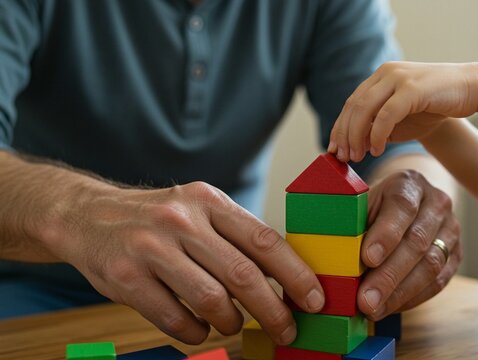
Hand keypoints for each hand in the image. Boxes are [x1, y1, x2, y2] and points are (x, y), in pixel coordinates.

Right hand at [44, 182, 322, 344]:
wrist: (87, 216)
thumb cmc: (157, 219)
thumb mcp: (198, 210)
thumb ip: (236, 237)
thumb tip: (286, 278)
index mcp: (208, 202)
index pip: (264, 239)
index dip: (295, 273)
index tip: (315, 299)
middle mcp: (181, 221)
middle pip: (243, 275)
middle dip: (274, 310)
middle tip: (288, 330)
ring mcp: (151, 248)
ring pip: (212, 300)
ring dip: (232, 323)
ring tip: (234, 325)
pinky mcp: (126, 278)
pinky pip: (177, 320)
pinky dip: (197, 332)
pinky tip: (200, 328)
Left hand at [328, 61, 477, 161]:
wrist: (472, 89)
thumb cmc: (436, 106)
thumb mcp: (402, 117)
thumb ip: (379, 125)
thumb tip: (355, 146)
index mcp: (381, 76)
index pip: (351, 103)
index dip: (340, 128)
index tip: (335, 150)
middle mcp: (386, 73)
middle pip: (353, 106)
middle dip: (345, 134)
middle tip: (343, 158)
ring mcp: (398, 78)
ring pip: (365, 109)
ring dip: (357, 136)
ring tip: (357, 157)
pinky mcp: (412, 88)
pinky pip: (385, 115)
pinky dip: (377, 134)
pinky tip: (377, 149)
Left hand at [358, 170, 461, 319]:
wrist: (404, 206)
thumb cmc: (374, 208)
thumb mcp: (361, 205)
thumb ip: (353, 225)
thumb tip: (336, 259)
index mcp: (409, 183)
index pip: (402, 207)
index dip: (386, 234)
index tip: (367, 258)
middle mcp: (436, 203)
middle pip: (417, 241)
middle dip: (389, 274)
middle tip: (365, 299)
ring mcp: (450, 229)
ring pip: (431, 265)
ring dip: (400, 292)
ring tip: (374, 308)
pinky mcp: (456, 255)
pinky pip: (438, 281)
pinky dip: (411, 298)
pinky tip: (389, 307)